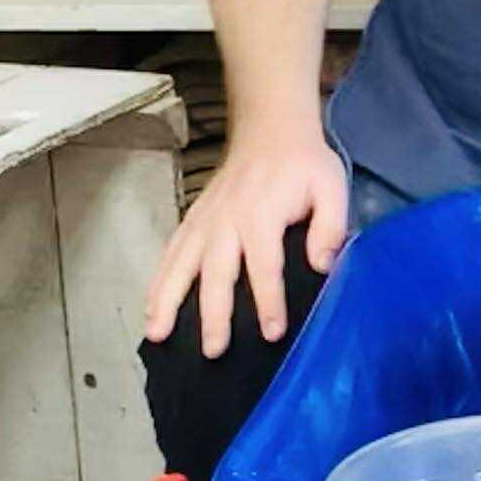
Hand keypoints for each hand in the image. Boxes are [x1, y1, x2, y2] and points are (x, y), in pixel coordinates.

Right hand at [144, 130, 347, 357]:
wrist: (271, 130)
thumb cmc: (303, 165)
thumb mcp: (331, 186)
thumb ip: (330, 225)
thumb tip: (323, 265)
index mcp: (263, 214)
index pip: (265, 265)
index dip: (269, 300)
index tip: (271, 333)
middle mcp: (227, 220)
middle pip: (217, 272)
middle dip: (214, 313)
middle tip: (214, 350)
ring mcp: (205, 220)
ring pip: (181, 265)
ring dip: (168, 300)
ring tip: (156, 335)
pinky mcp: (193, 219)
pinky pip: (170, 253)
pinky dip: (157, 281)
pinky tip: (149, 309)